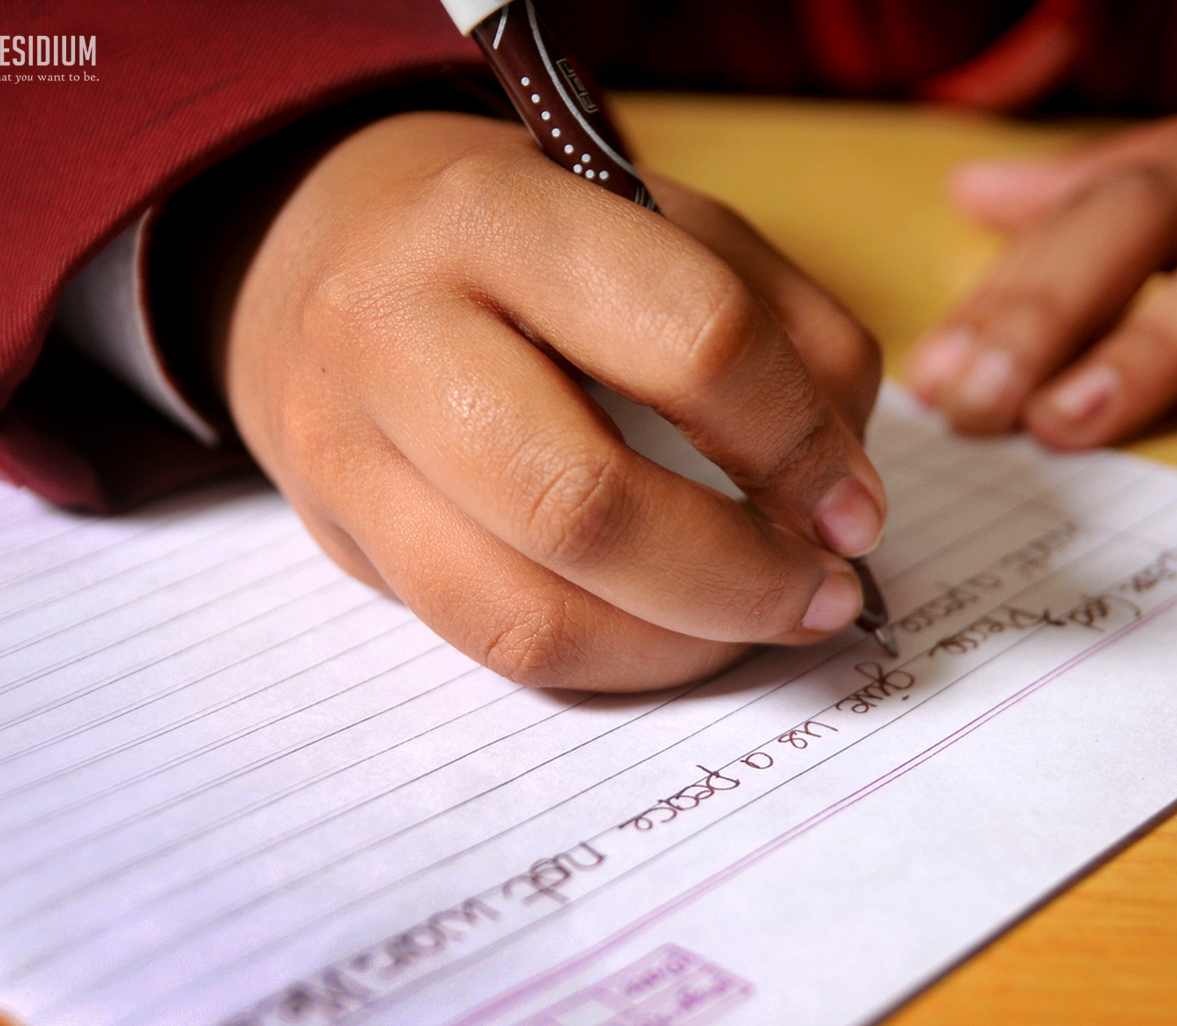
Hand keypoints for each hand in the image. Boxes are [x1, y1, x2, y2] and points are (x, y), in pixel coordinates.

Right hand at [219, 112, 882, 690]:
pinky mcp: (339, 540)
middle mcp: (393, 327)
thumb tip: (842, 499)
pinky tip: (671, 633)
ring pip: (527, 611)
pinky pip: (489, 645)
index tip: (856, 508)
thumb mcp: (667, 224)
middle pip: (585, 504)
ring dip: (680, 646)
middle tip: (825, 595)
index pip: (690, 339)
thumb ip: (787, 334)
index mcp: (499, 212)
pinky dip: (611, 662)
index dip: (798, 444)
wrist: (320, 248)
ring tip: (757, 622)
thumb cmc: (531, 238)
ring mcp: (345, 449)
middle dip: (739, 578)